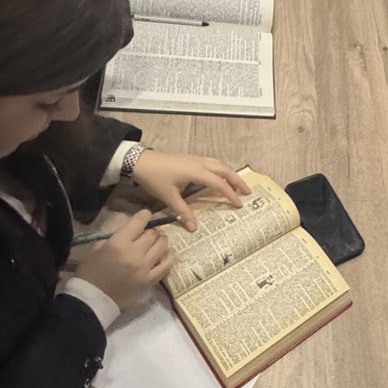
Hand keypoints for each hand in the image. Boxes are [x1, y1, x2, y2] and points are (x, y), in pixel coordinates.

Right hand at [74, 207, 175, 308]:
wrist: (94, 299)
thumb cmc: (91, 272)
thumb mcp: (97, 247)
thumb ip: (115, 236)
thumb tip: (131, 228)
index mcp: (119, 243)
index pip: (139, 222)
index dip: (144, 215)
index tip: (145, 215)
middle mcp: (135, 253)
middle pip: (153, 234)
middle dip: (151, 230)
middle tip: (149, 232)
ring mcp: (145, 268)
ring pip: (162, 247)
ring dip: (161, 241)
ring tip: (158, 241)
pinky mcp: (150, 281)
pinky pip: (167, 265)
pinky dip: (169, 257)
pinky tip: (169, 253)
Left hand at [127, 153, 249, 229]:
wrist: (140, 161)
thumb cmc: (154, 178)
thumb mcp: (168, 197)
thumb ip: (183, 212)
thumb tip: (194, 228)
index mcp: (196, 172)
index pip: (219, 183)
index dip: (231, 194)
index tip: (239, 204)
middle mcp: (199, 163)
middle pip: (224, 170)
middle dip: (237, 181)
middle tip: (248, 192)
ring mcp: (195, 159)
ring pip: (219, 164)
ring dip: (230, 174)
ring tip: (238, 184)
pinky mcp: (190, 159)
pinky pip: (212, 163)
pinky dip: (221, 169)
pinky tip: (220, 176)